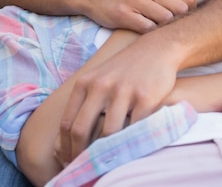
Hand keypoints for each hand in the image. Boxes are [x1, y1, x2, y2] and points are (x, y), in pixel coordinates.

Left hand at [57, 29, 177, 163]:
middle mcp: (101, 85)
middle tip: (84, 171)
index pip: (67, 123)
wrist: (156, 49)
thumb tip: (67, 139)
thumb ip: (85, 102)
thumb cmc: (125, 69)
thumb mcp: (98, 78)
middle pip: (81, 131)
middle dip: (80, 156)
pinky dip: (131, 143)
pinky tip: (129, 151)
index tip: (68, 163)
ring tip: (106, 164)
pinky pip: (135, 129)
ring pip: (108, 134)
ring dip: (107, 153)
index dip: (65, 148)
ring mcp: (124, 91)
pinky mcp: (146, 98)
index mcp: (85, 83)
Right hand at [81, 0, 199, 32]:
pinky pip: (148, 28)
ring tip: (160, 25)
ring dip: (165, 26)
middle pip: (179, 9)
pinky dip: (151, 32)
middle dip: (178, 18)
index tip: (182, 12)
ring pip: (165, 19)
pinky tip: (147, 28)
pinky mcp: (123, 15)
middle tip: (172, 21)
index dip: (189, 8)